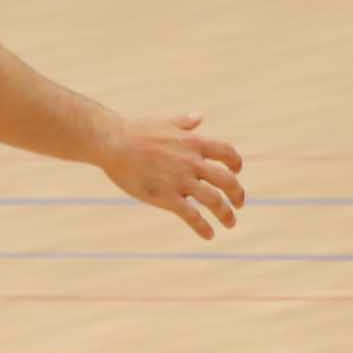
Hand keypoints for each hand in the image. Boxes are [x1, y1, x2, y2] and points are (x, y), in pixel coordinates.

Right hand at [102, 113, 246, 239]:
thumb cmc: (136, 131)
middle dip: (238, 194)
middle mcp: (192, 162)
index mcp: (194, 143)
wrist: (113, 142)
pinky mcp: (166, 197)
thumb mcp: (166, 122)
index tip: (237, 172)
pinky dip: (203, 227)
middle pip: (227, 180)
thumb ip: (185, 122)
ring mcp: (180, 180)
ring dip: (226, 214)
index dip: (236, 163)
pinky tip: (209, 235)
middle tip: (239, 204)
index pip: (227, 153)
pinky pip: (192, 216)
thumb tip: (199, 117)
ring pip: (214, 200)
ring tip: (230, 223)